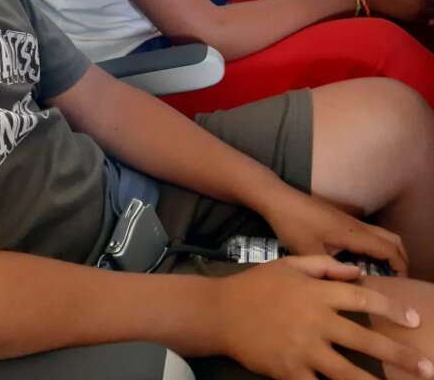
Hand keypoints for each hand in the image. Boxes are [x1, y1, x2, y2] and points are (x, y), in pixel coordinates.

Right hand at [216, 256, 428, 379]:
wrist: (221, 312)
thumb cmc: (256, 285)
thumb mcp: (289, 265)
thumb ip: (325, 267)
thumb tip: (358, 273)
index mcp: (316, 293)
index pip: (363, 299)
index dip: (391, 308)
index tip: (414, 318)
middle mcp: (314, 321)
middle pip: (365, 340)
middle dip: (399, 355)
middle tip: (427, 368)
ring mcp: (303, 350)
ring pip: (348, 374)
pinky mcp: (290, 372)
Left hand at [262, 185, 407, 274]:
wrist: (278, 199)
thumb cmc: (293, 225)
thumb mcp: (309, 252)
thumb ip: (331, 270)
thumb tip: (351, 287)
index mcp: (352, 234)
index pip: (388, 249)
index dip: (400, 266)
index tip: (401, 285)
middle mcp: (355, 225)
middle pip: (390, 238)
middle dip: (400, 258)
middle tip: (397, 281)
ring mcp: (348, 220)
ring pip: (379, 233)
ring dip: (388, 251)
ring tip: (383, 275)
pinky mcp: (339, 219)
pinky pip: (368, 233)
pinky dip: (376, 246)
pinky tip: (362, 262)